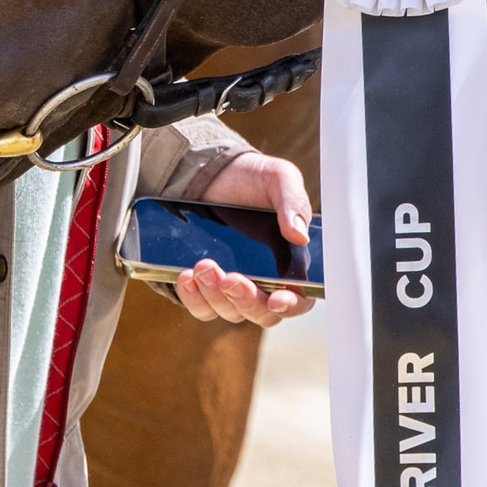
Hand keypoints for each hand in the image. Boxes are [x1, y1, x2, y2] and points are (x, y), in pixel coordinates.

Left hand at [173, 152, 314, 327]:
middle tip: (230, 278)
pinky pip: (203, 307)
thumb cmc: (256, 179)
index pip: (300, 298)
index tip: (277, 298)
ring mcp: (236, 286)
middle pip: (263, 312)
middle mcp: (267, 280)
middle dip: (247, 300)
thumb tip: (299, 236)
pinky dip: (194, 298)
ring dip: (216, 296)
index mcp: (293, 261)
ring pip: (230, 312)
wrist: (216, 174)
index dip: (292, 305)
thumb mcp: (280, 180)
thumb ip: (293, 204)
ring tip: (204, 266)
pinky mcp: (208, 287)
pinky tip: (187, 276)